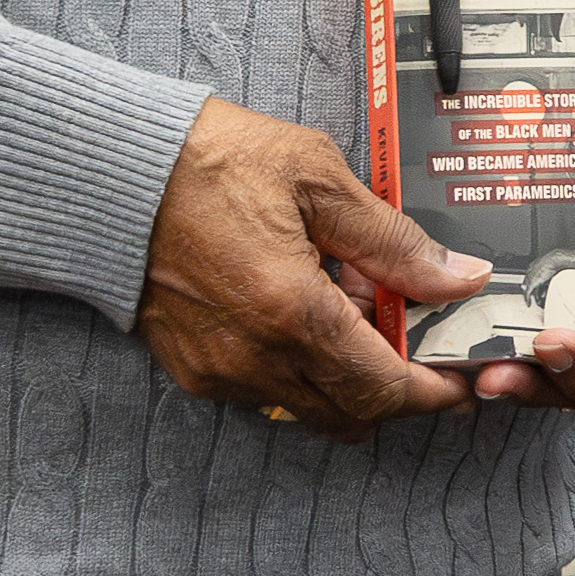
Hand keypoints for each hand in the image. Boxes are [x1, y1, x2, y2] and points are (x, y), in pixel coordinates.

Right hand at [134, 95, 487, 443]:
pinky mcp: (193, 369)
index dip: (431, 390)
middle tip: (418, 340)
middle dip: (396, 388)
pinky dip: (302, 367)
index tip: (459, 377)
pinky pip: (267, 391)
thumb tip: (458, 277)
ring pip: (310, 407)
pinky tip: (308, 310)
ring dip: (347, 376)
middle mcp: (255, 358)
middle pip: (352, 414)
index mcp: (293, 312)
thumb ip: (393, 240)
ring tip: (357, 306)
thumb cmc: (211, 161)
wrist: (115, 172)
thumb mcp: (318, 179)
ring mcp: (219, 371)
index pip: (384, 387)